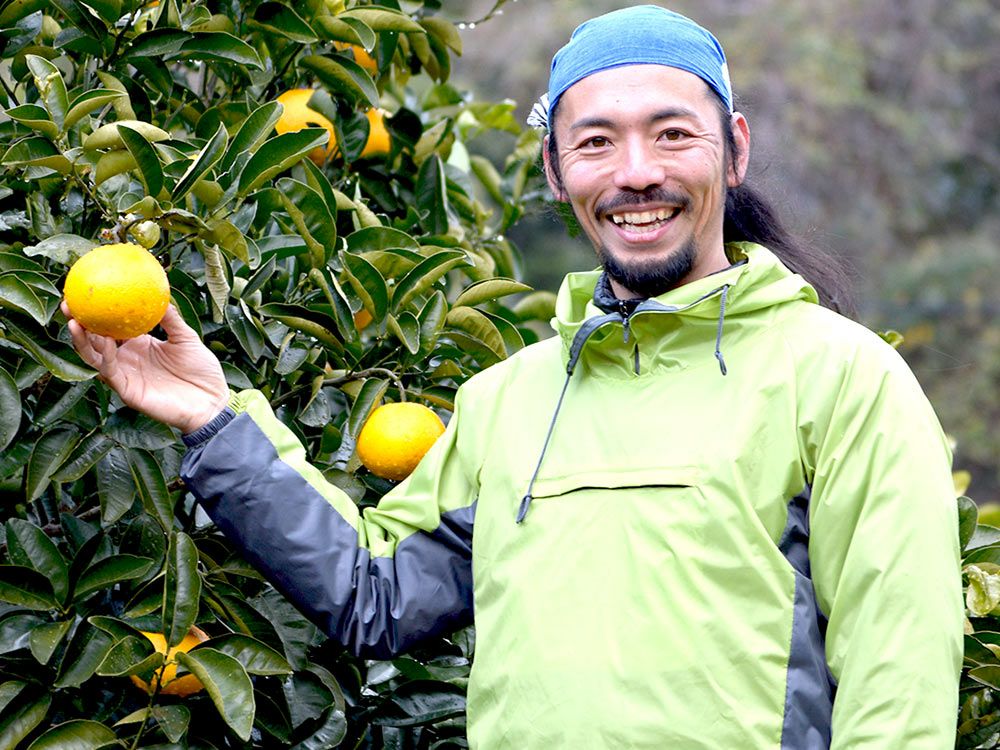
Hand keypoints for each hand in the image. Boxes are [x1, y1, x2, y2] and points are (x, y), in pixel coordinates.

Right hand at [63, 302, 229, 433]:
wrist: (212, 400)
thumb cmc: (201, 370)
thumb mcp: (186, 338)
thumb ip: (171, 318)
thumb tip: (161, 293)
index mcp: (139, 344)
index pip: (111, 326)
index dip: (97, 312)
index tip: (84, 293)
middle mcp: (127, 359)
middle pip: (95, 340)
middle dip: (79, 323)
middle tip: (68, 304)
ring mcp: (126, 375)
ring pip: (95, 357)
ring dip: (83, 340)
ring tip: (74, 321)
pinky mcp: (128, 391)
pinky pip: (111, 372)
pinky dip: (105, 357)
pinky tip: (104, 341)